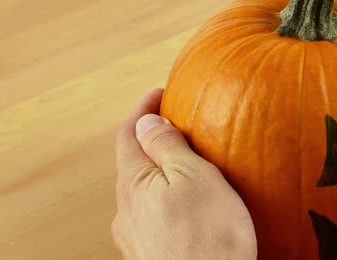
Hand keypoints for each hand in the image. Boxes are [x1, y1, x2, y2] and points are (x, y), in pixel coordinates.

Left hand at [112, 88, 256, 259]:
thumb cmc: (210, 237)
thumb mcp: (195, 179)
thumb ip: (167, 147)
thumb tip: (146, 122)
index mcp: (135, 183)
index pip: (128, 134)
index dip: (143, 109)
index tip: (160, 92)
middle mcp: (126, 209)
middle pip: (131, 162)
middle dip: (149, 138)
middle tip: (175, 123)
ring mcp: (134, 234)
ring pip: (140, 190)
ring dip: (156, 169)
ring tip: (183, 161)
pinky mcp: (148, 253)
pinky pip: (151, 213)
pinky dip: (163, 195)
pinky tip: (183, 203)